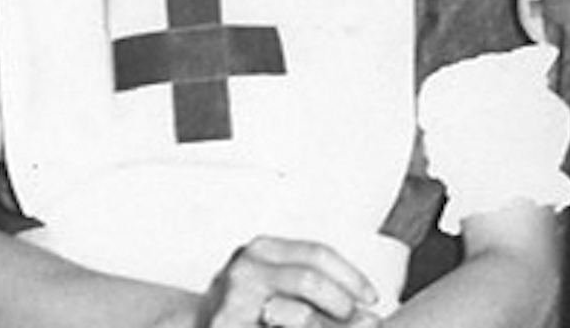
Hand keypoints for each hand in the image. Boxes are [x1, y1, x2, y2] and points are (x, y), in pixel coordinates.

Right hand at [196, 236, 380, 327]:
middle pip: (308, 280)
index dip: (351, 276)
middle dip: (342, 305)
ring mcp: (235, 303)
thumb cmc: (248, 303)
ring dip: (329, 326)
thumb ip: (314, 286)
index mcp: (262, 249)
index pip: (316, 254)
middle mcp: (246, 269)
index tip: (372, 298)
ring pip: (298, 315)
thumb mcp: (275, 279)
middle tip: (363, 323)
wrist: (197, 323)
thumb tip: (368, 316)